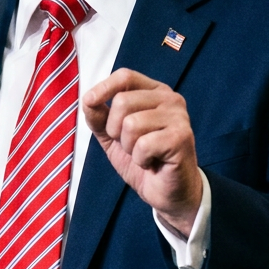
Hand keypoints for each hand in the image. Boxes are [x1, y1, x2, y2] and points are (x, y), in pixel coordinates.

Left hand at [82, 68, 201, 237]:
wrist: (168, 193)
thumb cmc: (144, 159)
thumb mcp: (113, 136)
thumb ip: (99, 116)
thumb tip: (88, 100)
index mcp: (154, 92)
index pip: (125, 76)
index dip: (103, 87)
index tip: (89, 101)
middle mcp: (170, 99)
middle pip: (122, 101)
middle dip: (115, 130)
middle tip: (131, 145)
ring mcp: (178, 117)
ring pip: (131, 124)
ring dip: (129, 147)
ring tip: (143, 154)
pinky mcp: (181, 138)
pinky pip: (143, 144)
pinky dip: (140, 159)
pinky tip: (152, 162)